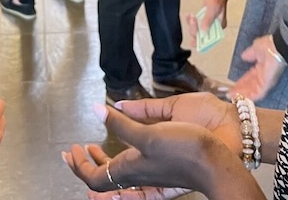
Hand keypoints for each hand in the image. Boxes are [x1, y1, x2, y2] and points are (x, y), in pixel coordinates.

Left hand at [63, 99, 252, 196]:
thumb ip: (121, 124)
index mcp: (129, 169)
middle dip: (86, 164)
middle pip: (104, 177)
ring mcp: (150, 173)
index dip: (79, 166)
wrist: (217, 164)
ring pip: (117, 174)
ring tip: (94, 148)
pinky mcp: (161, 169)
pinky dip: (120, 160)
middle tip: (75, 151)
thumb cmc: (184, 150)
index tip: (70, 150)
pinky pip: (131, 172)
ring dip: (102, 162)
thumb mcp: (148, 134)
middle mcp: (137, 175)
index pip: (93, 178)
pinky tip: (125, 148)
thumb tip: (95, 109)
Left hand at [184, 0, 229, 49]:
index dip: (201, 41)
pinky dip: (191, 21)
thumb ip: (208, 21)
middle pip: (202, 36)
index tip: (194, 40)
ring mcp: (208, 23)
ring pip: (197, 30)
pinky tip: (189, 15)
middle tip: (192, 20)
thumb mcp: (213, 9)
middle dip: (195, 30)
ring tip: (191, 16)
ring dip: (192, 25)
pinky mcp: (203, 19)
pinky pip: (195, 24)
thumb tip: (203, 32)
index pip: (209, 40)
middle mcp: (214, 28)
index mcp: (219, 28)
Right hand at [230, 35, 286, 101]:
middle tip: (230, 95)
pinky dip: (249, 95)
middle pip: (249, 85)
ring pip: (252, 90)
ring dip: (242, 93)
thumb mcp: (255, 49)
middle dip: (239, 90)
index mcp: (260, 67)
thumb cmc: (268, 46)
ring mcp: (264, 81)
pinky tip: (240, 97)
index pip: (249, 77)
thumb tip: (243, 56)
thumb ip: (249, 54)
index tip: (233, 86)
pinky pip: (257, 92)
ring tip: (232, 97)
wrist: (277, 48)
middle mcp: (262, 75)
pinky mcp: (266, 84)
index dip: (241, 82)